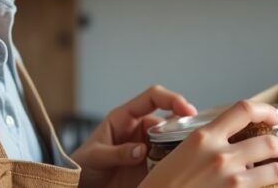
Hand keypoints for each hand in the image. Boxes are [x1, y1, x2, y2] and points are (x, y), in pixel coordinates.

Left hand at [71, 84, 196, 187]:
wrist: (82, 186)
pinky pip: (169, 162)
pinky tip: (181, 168)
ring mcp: (148, 148)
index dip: (171, 99)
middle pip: (169, 120)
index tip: (186, 109)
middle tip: (194, 138)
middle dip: (183, 126)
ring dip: (182, 146)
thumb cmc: (83, 164)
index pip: (152, 98)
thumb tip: (141, 150)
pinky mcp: (151, 167)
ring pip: (173, 142)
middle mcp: (140, 130)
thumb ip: (116, 152)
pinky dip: (178, 163)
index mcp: (125, 118)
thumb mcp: (94, 156)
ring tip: (189, 155)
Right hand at [139, 100, 277, 187]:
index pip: (244, 109)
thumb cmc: (161, 186)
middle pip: (267, 140)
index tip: (276, 115)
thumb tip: (226, 145)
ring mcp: (230, 179)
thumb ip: (205, 145)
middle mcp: (220, 155)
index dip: (266, 110)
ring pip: (273, 169)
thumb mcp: (180, 154)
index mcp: (204, 137)